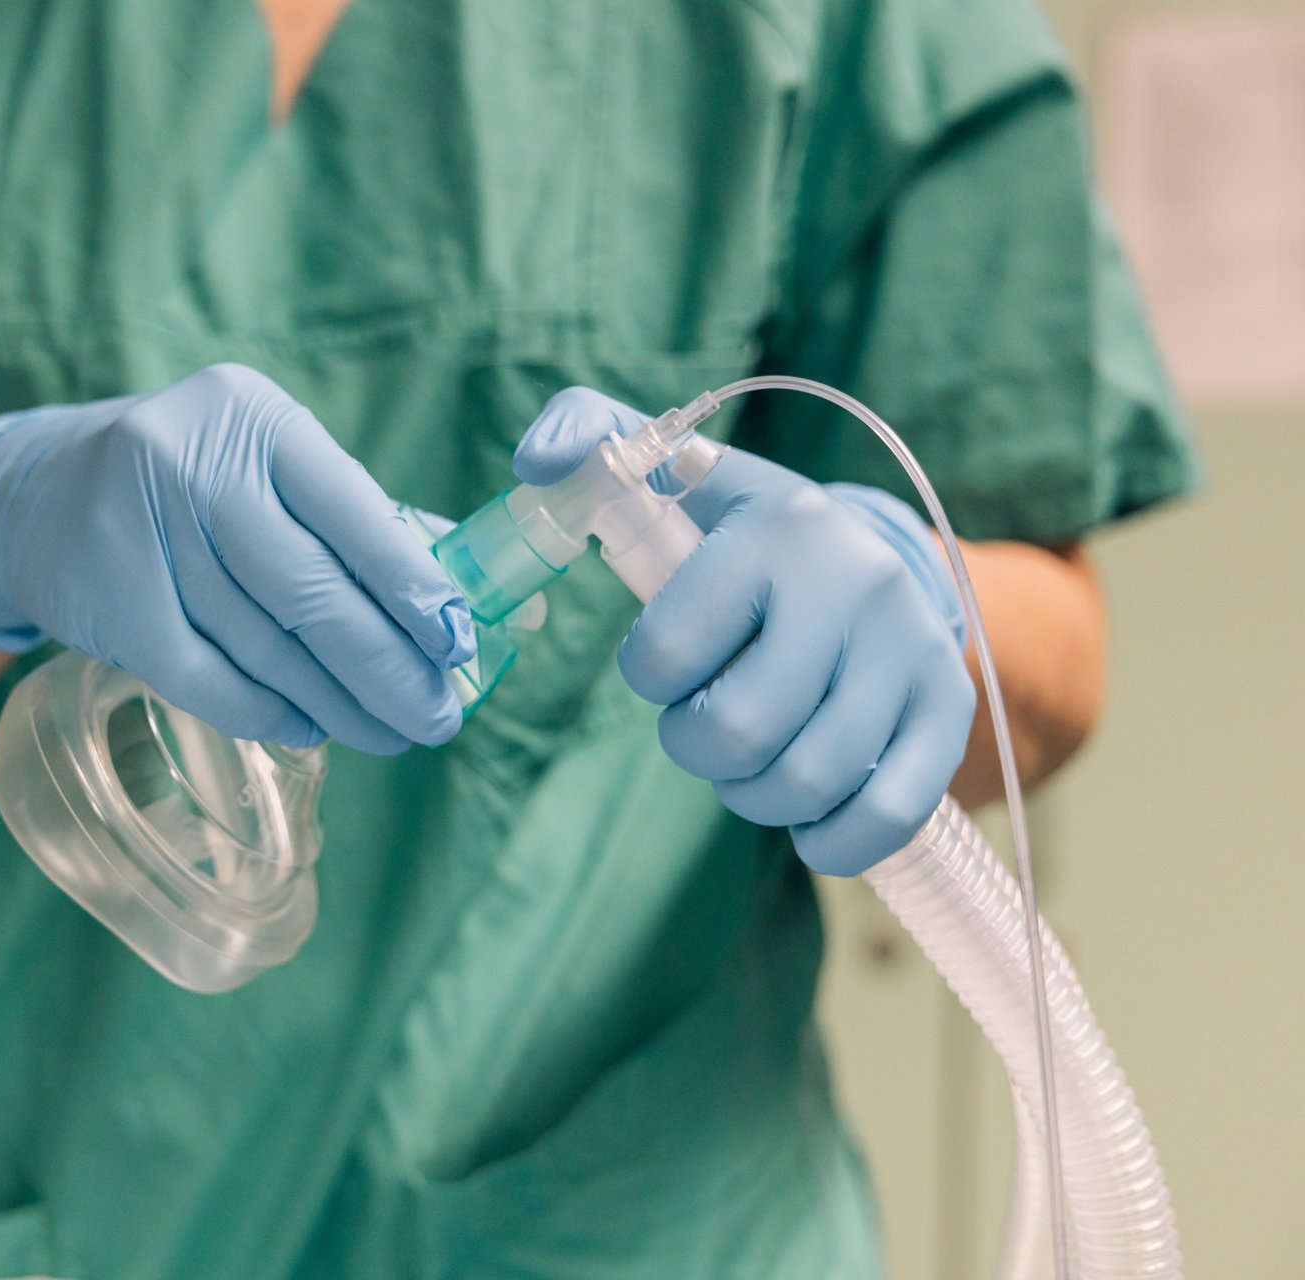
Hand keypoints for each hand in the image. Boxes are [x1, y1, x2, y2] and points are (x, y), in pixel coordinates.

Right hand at [0, 364, 475, 754]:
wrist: (38, 493)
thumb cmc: (191, 484)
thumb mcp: (265, 465)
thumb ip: (356, 518)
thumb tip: (457, 601)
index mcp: (255, 418)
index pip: (354, 510)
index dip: (412, 585)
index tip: (458, 644)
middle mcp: (193, 463)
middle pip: (312, 590)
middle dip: (386, 666)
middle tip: (435, 717)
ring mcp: (141, 530)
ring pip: (264, 644)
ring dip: (336, 702)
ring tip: (386, 732)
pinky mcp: (107, 599)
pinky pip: (206, 678)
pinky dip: (267, 712)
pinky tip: (309, 727)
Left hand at [515, 388, 974, 873]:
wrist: (874, 553)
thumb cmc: (745, 536)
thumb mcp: (676, 476)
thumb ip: (590, 442)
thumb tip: (535, 457)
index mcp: (774, 529)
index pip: (665, 655)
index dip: (651, 676)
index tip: (671, 657)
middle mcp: (854, 583)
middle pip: (738, 732)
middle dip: (699, 747)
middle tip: (707, 721)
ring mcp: (910, 648)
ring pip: (802, 781)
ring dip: (753, 794)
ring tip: (753, 757)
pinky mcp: (948, 707)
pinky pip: (886, 816)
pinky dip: (830, 839)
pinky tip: (807, 817)